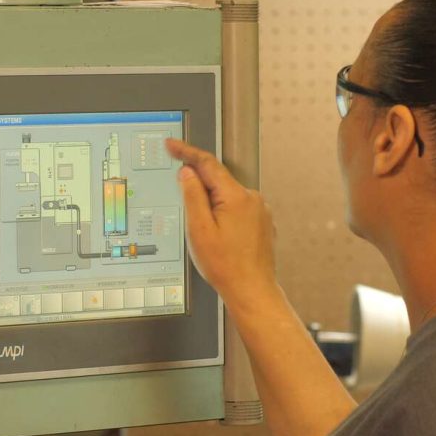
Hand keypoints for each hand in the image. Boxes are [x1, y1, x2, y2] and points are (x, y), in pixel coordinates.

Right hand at [166, 139, 277, 309]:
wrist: (252, 290)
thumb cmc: (226, 266)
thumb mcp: (199, 230)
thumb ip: (192, 196)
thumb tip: (187, 173)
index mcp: (236, 197)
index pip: (207, 164)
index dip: (186, 152)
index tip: (172, 145)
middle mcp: (252, 199)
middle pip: (218, 181)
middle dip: (199, 191)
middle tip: (190, 218)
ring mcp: (260, 211)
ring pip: (228, 197)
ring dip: (213, 208)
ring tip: (209, 240)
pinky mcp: (263, 222)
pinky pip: (238, 210)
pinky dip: (225, 217)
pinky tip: (221, 240)